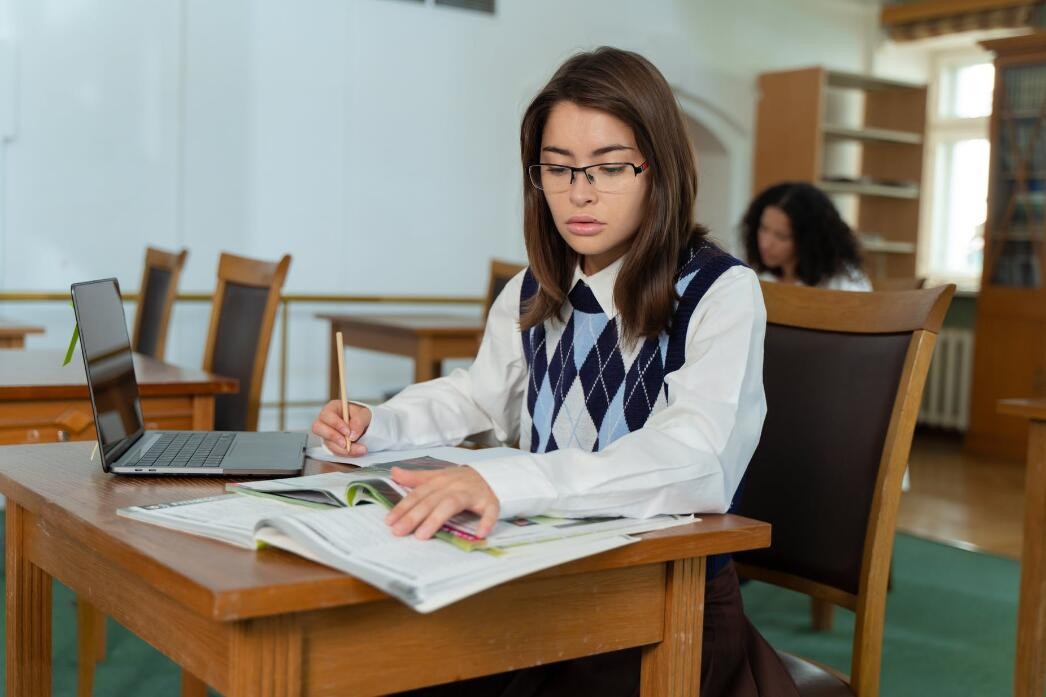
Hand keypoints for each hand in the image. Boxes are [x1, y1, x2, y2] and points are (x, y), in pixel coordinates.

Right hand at [311, 399, 371, 456]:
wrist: (363, 425)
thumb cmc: (360, 416)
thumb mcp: (364, 414)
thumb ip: (359, 421)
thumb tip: (352, 435)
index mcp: (332, 408)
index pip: (327, 415)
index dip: (336, 424)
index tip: (348, 432)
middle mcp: (325, 420)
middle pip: (318, 428)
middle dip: (333, 437)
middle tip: (346, 443)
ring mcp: (326, 433)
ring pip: (326, 442)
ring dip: (341, 448)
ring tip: (357, 449)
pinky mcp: (330, 444)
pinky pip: (333, 450)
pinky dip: (344, 453)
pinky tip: (355, 452)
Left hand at [385, 466, 499, 539]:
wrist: (493, 475)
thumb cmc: (462, 480)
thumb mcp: (438, 476)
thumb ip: (416, 477)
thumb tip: (393, 472)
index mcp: (440, 480)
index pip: (418, 494)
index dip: (403, 507)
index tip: (389, 521)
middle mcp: (454, 485)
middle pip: (431, 500)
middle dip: (414, 516)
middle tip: (399, 531)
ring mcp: (472, 493)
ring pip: (452, 504)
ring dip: (437, 519)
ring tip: (423, 535)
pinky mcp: (490, 502)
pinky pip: (489, 511)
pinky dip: (486, 521)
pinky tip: (480, 534)